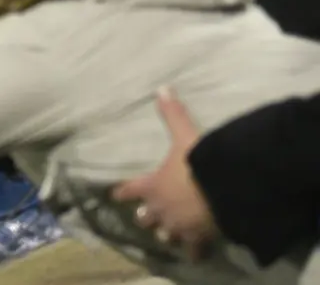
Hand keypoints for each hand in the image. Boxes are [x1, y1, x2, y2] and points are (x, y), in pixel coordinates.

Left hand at [112, 87, 217, 259]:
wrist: (224, 190)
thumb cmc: (198, 163)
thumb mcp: (184, 136)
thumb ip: (172, 114)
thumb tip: (161, 88)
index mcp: (152, 185)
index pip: (130, 189)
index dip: (123, 191)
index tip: (115, 194)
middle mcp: (160, 208)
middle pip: (147, 217)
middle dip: (146, 216)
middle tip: (145, 217)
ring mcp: (178, 226)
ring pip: (165, 235)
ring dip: (166, 233)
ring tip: (167, 235)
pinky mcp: (197, 238)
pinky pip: (193, 250)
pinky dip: (193, 250)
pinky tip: (196, 251)